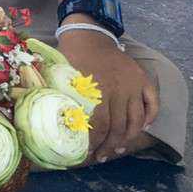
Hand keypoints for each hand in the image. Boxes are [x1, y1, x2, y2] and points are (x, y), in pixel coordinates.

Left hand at [58, 29, 156, 162]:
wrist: (89, 34)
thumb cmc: (70, 56)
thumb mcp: (60, 75)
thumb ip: (56, 95)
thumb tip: (39, 117)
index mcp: (96, 89)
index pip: (100, 125)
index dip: (94, 142)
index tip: (86, 153)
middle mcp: (118, 89)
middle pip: (118, 127)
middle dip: (109, 146)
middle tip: (100, 157)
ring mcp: (133, 85)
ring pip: (136, 120)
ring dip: (128, 138)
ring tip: (117, 149)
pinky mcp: (143, 80)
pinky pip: (152, 103)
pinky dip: (150, 118)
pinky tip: (141, 129)